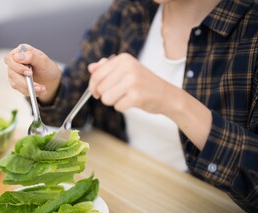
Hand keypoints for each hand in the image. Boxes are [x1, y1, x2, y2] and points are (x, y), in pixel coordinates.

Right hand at [4, 44, 61, 102]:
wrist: (51, 80)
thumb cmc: (48, 68)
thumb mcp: (43, 61)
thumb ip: (31, 57)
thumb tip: (17, 56)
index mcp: (21, 52)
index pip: (9, 58)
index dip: (17, 67)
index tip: (29, 72)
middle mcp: (15, 62)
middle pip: (11, 72)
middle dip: (24, 81)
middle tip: (36, 85)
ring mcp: (15, 73)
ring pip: (14, 82)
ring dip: (29, 88)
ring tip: (42, 88)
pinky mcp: (16, 82)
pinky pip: (19, 89)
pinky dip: (30, 91)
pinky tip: (39, 90)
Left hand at [88, 53, 211, 149]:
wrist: (166, 95)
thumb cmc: (144, 83)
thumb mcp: (127, 70)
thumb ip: (107, 68)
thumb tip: (90, 68)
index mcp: (124, 59)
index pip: (96, 74)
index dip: (93, 86)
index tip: (96, 91)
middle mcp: (128, 68)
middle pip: (100, 87)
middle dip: (104, 95)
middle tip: (116, 95)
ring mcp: (132, 82)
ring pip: (106, 98)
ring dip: (113, 102)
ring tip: (124, 97)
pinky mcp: (136, 96)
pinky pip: (117, 106)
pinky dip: (122, 107)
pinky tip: (132, 102)